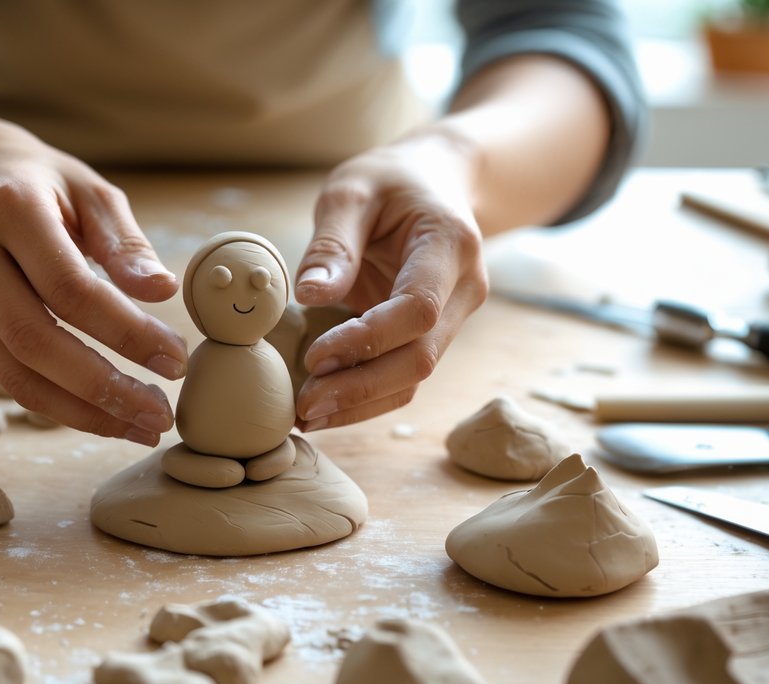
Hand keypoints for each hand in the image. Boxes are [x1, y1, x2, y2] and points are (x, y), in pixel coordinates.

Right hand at [0, 113, 186, 444]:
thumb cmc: (45, 184)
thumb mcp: (93, 192)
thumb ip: (126, 243)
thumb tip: (161, 292)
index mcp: (10, 208)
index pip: (70, 288)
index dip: (126, 332)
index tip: (176, 360)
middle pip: (34, 340)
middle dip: (103, 387)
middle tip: (159, 413)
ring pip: (14, 373)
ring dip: (81, 411)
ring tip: (138, 426)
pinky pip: (5, 375)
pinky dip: (57, 403)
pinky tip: (102, 412)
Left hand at [292, 133, 487, 430]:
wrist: (436, 182)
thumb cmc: (391, 181)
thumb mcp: (353, 189)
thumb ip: (332, 241)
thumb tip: (309, 294)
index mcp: (450, 244)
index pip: (418, 309)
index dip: (367, 340)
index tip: (315, 355)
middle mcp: (463, 288)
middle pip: (421, 357)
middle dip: (361, 388)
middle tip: (305, 404)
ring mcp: (454, 316)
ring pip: (415, 377)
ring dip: (361, 403)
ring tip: (308, 416)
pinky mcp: (433, 333)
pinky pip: (405, 376)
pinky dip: (366, 398)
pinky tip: (325, 409)